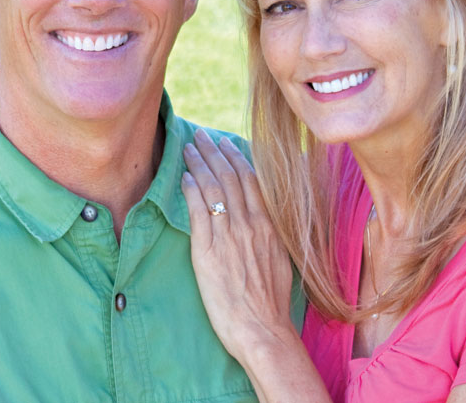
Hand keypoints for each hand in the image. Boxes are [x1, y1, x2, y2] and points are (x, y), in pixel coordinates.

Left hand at [181, 129, 295, 363]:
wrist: (263, 330)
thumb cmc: (272, 304)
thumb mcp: (280, 261)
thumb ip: (270, 235)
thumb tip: (262, 219)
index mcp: (269, 226)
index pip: (252, 180)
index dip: (236, 158)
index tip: (226, 142)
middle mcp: (250, 225)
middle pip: (231, 177)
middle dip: (214, 152)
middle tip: (201, 135)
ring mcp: (229, 236)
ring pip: (214, 188)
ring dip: (200, 164)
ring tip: (189, 148)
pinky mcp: (208, 251)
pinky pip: (199, 212)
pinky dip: (192, 191)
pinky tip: (184, 177)